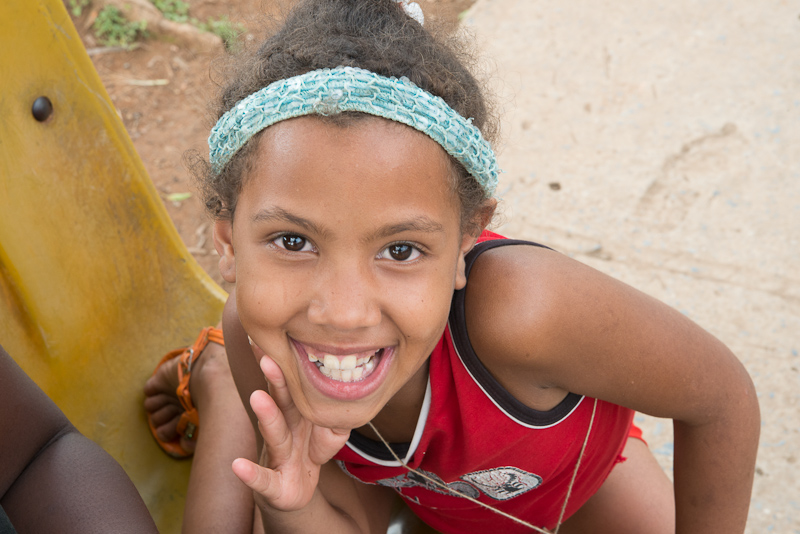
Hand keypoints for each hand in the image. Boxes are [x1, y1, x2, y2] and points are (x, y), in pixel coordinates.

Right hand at [231, 346, 349, 512]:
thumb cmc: (310, 453)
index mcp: (298, 414)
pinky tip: (237, 466)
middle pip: (281, 402)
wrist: (297, 492)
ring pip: (273, 434)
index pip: (294, 386)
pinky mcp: (272, 484)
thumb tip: (348, 396)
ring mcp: (276, 455)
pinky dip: (250, 474)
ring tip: (258, 398)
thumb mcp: (331, 434)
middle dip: (275, 380)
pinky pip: (262, 479)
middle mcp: (283, 429)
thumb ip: (338, 414)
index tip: (279, 337)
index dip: (288, 365)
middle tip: (268, 357)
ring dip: (266, 416)